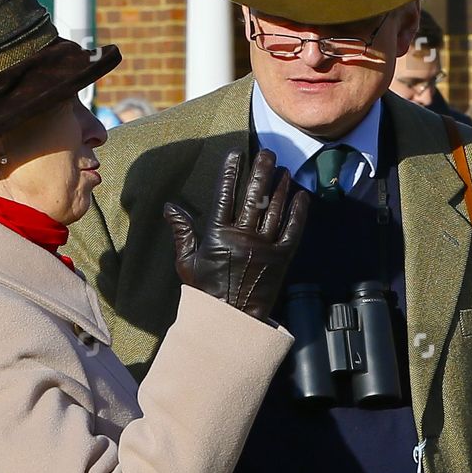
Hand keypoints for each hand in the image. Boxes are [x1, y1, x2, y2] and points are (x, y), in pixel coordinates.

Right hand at [163, 148, 308, 319]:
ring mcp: (264, 247)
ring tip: (285, 170)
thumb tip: (170, 206)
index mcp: (218, 235)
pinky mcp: (282, 258)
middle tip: (268, 153)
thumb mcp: (186, 262)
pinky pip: (293, 230)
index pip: (225, 195)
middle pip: (254, 196)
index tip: (236, 155)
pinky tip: (302, 196)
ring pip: (275, 209)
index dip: (231, 173)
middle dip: (262, 171)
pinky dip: (298, 212)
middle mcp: (243, 237)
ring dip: (281, 187)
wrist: (231, 319)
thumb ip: (182, 232)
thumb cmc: (206, 291)